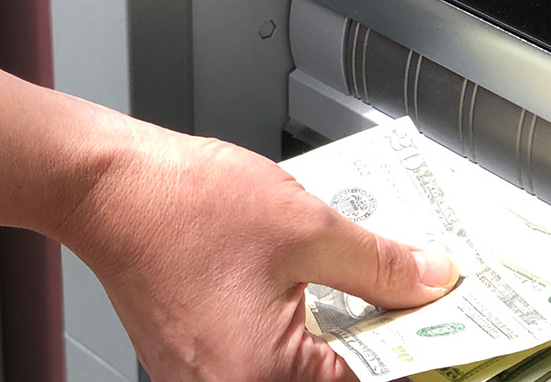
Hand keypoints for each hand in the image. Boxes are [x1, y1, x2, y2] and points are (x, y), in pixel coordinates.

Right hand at [55, 127, 458, 380]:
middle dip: (378, 342)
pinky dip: (296, 335)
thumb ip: (381, 265)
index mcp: (266, 378)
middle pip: (336, 380)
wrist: (103, 188)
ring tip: (367, 291)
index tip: (447, 326)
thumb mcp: (306, 226)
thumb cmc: (180, 206)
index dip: (418, 350)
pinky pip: (261, 363)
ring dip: (339, 340)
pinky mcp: (191, 365)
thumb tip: (432, 282)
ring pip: (300, 373)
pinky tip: (313, 294)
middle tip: (413, 299)